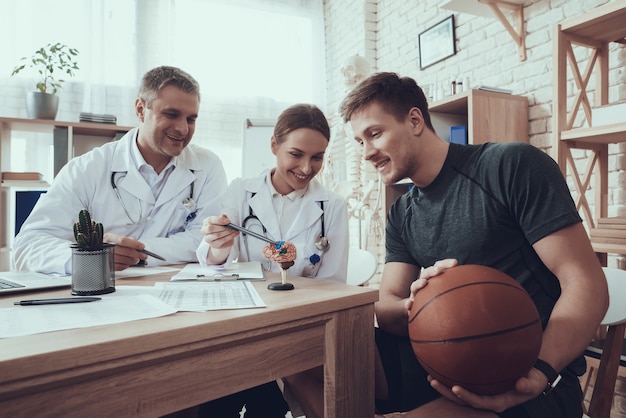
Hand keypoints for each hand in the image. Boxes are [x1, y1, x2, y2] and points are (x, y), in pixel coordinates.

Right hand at [103, 233, 145, 270]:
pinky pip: (118, 267)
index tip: (142, 247)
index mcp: (109, 238)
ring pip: (122, 260)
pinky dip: (126, 265)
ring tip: (136, 260)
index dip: (134, 244)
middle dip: (136, 254)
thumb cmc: (111, 244)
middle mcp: (106, 246)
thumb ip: (129, 240)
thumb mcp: (118, 238)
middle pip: (124, 251)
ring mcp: (105, 256)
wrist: (100, 249)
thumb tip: (138, 244)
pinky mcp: (106, 265)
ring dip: (132, 260)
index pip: (123, 240)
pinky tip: (129, 263)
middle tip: (143, 255)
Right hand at [201, 214, 237, 263]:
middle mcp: (204, 230)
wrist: (223, 240)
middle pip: (211, 228)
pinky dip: (230, 236)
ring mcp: (208, 238)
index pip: (210, 220)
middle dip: (222, 227)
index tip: (228, 221)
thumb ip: (222, 218)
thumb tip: (224, 215)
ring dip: (227, 232)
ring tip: (234, 230)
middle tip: (231, 226)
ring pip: (217, 235)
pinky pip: (222, 240)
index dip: (219, 220)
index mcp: (206, 222)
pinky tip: (234, 234)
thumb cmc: (221, 229)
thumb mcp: (222, 222)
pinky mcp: (213, 244)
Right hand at [405, 258, 457, 311]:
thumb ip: (459, 288)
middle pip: (427, 273)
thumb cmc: (436, 300)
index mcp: (433, 278)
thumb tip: (482, 287)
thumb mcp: (447, 293)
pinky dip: (407, 304)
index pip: (439, 266)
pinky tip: (409, 305)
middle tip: (439, 270)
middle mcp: (423, 283)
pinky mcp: (409, 304)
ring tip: (423, 283)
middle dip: (433, 270)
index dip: (446, 263)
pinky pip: (407, 304)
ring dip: (418, 283)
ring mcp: (415, 293)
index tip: (455, 263)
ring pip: (415, 286)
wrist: (413, 309)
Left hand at [428, 365, 546, 411]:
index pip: (479, 402)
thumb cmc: (533, 379)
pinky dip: (451, 377)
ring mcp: (483, 393)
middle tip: (432, 381)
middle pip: (463, 400)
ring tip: (429, 377)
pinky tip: (439, 368)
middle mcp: (488, 399)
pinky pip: (463, 383)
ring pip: (459, 394)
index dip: (467, 397)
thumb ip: (528, 384)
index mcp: (499, 402)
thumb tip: (520, 384)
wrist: (532, 376)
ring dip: (444, 387)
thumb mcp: (535, 382)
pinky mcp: (480, 386)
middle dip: (447, 393)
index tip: (456, 388)